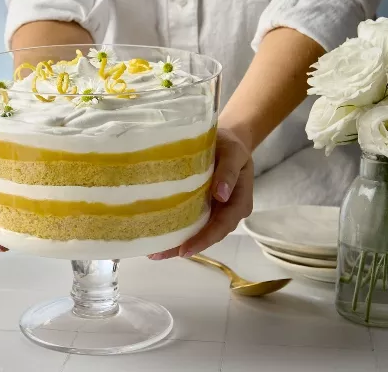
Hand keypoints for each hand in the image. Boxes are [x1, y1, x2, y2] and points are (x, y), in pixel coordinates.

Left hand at [148, 128, 253, 259]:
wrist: (228, 139)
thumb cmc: (230, 145)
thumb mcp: (233, 152)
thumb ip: (228, 171)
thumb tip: (220, 195)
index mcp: (239, 201)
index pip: (223, 225)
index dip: (205, 239)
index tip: (185, 249)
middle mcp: (228, 210)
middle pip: (209, 234)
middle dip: (186, 247)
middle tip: (158, 254)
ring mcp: (215, 210)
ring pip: (199, 231)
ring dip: (178, 243)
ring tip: (154, 252)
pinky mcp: (203, 206)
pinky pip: (192, 221)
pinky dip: (177, 230)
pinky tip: (159, 236)